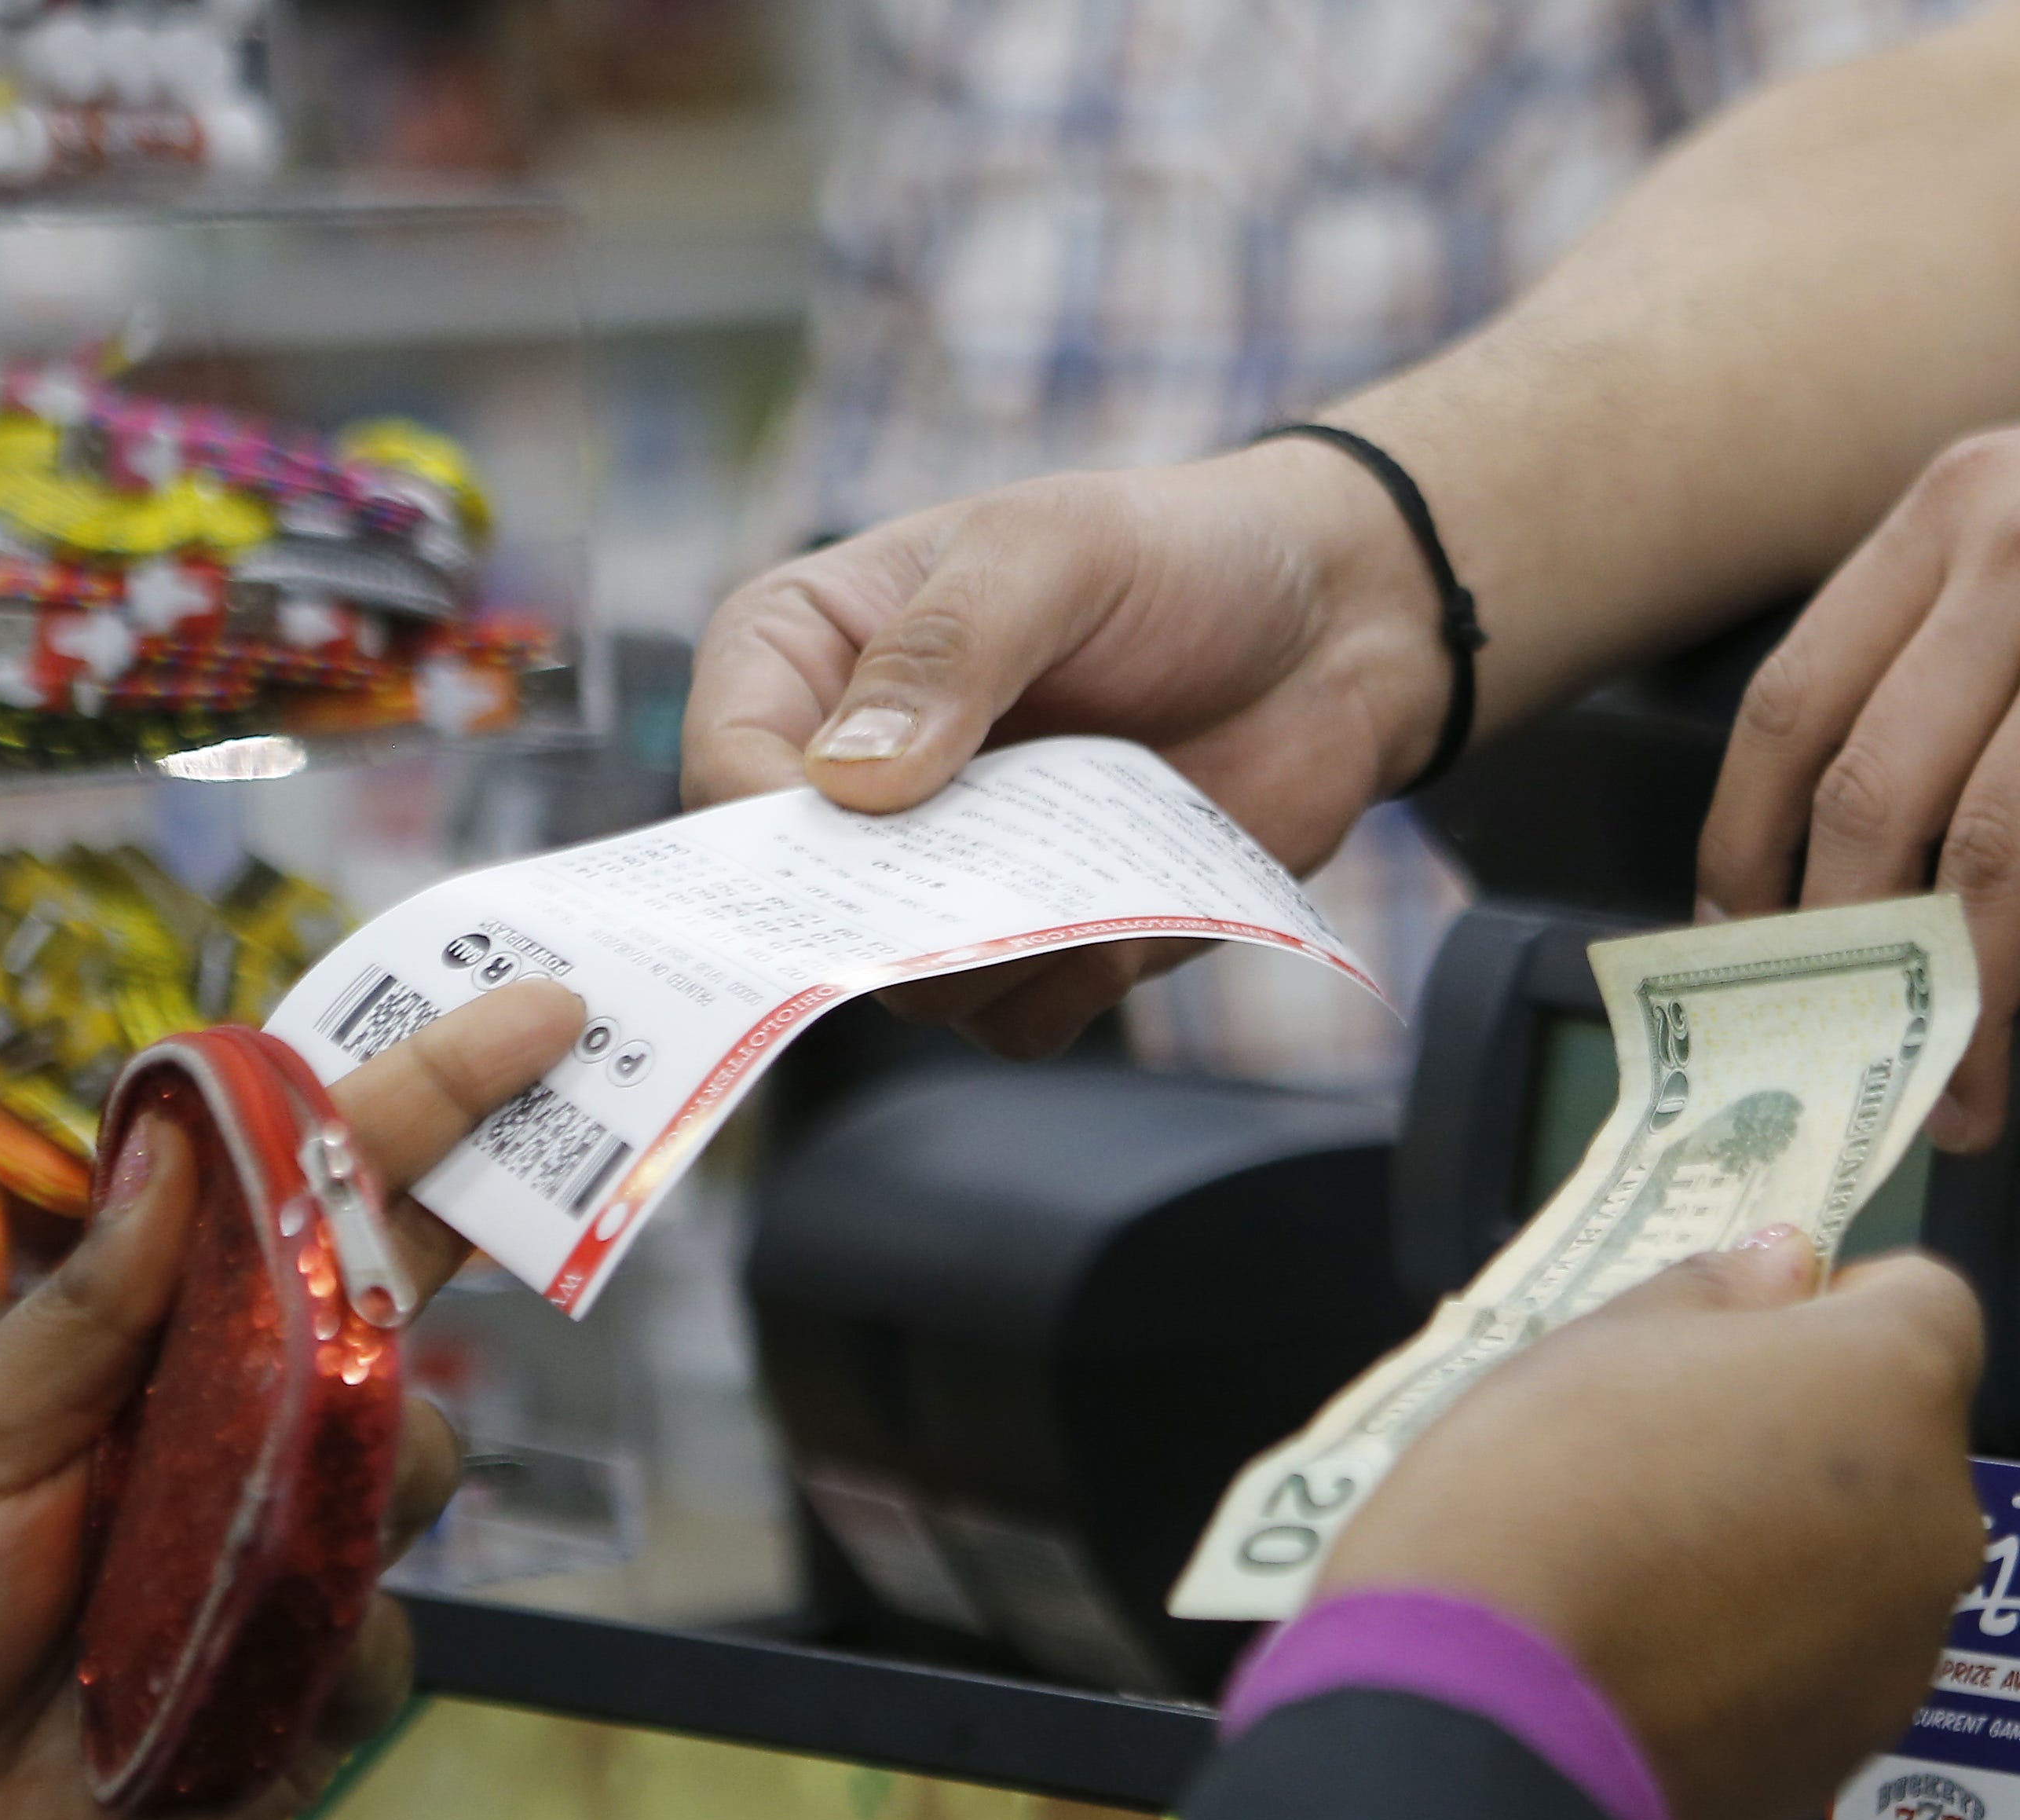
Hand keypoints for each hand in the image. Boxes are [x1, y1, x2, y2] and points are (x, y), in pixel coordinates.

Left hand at [0, 982, 582, 1819]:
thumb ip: (88, 1311)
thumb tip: (186, 1134)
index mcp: (174, 1339)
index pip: (322, 1195)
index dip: (434, 1098)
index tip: (546, 1016)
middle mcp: (257, 1421)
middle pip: (411, 1303)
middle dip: (478, 1245)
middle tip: (494, 1211)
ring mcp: (299, 1547)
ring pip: (428, 1461)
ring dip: (372, 1479)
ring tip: (238, 1554)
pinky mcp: (318, 1681)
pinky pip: (394, 1644)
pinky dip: (334, 1664)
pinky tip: (240, 1701)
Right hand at [682, 440, 1448, 1057]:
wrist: (1337, 632)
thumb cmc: (1180, 557)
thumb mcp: (1052, 553)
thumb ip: (947, 650)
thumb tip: (849, 783)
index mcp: (807, 656)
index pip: (724, 769)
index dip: (769, 827)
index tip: (864, 835)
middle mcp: (853, 782)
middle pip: (801, 905)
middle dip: (891, 908)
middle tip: (996, 866)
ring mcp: (942, 875)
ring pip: (906, 985)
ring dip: (998, 948)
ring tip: (1091, 844)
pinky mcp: (1031, 946)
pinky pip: (1008, 1023)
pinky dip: (1069, 983)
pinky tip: (1130, 905)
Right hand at [1318, 1227, 1984, 1819]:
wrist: (1481, 1715)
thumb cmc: (1528, 1494)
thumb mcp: (1590, 1344)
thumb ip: (1710, 1290)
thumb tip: (1781, 1268)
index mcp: (1881, 1384)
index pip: (1924, 1297)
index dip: (1830, 1302)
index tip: (1742, 1330)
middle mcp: (1932, 1513)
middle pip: (1890, 1437)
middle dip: (1798, 1430)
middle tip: (1660, 1448)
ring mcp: (1902, 1642)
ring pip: (1860, 1551)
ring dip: (1782, 1538)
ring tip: (1637, 1560)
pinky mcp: (1853, 1744)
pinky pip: (1823, 1656)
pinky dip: (1758, 1641)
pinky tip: (1647, 1645)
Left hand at [1699, 429, 2019, 1152]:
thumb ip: (1934, 677)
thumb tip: (1817, 895)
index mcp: (1951, 509)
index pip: (1790, 708)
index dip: (1744, 844)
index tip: (1735, 940)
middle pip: (1874, 789)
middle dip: (1851, 942)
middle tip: (1851, 1048)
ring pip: (1998, 843)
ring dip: (1970, 984)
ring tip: (1964, 1084)